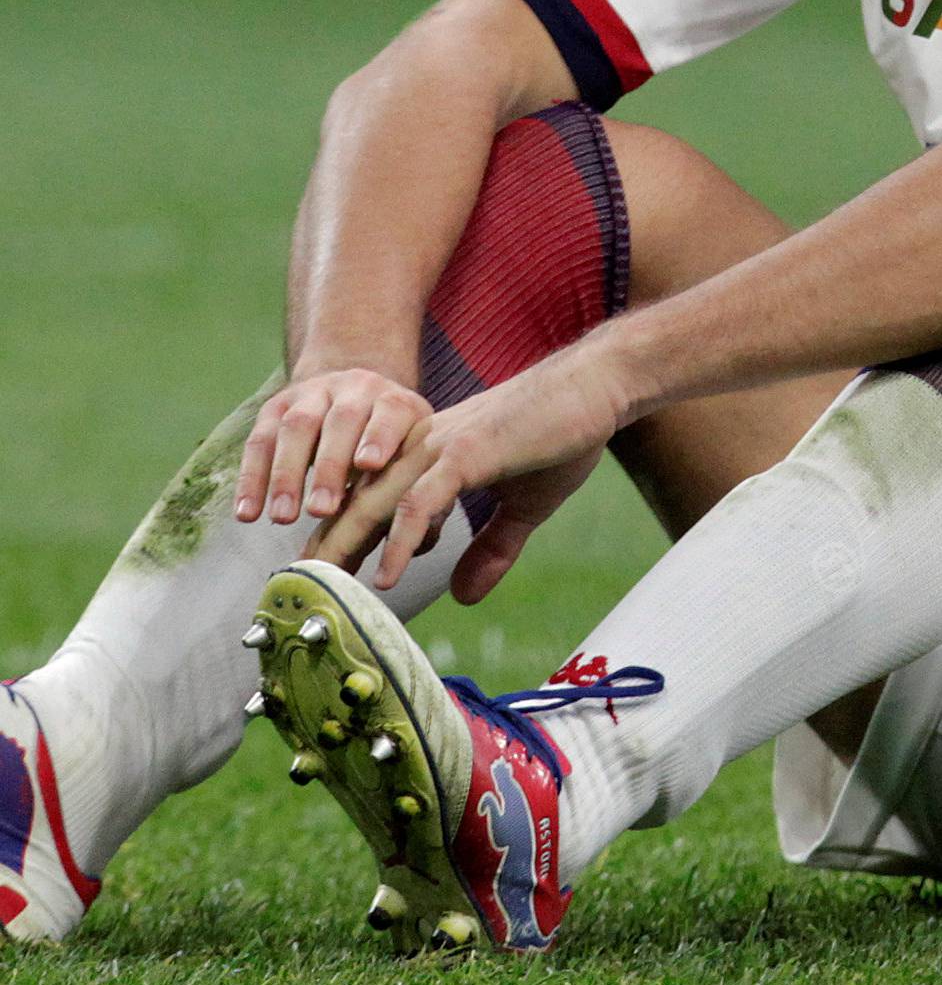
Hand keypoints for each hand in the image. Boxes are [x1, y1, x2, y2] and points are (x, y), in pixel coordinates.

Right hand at [235, 368, 433, 523]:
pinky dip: (251, 478)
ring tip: (282, 517)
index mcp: (395, 400)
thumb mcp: (411, 452)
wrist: (358, 391)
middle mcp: (355, 388)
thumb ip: (414, 487)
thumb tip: (418, 539)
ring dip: (286, 474)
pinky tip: (247, 512)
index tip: (370, 464)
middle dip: (329, 466)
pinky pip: (260, 441)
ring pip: (297, 427)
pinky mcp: (278, 406)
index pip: (390, 412)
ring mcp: (314, 393)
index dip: (379, 436)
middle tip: (321, 509)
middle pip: (341, 422)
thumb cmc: (393, 442)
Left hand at [304, 345, 628, 600]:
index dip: (347, 539)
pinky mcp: (468, 453)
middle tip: (300, 591)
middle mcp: (425, 447)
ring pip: (378, 502)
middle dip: (328, 546)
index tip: (324, 578)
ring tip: (325, 587)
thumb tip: (463, 597)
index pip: (376, 500)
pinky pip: (421, 502)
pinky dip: (400, 540)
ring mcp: (443, 447)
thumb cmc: (565, 435)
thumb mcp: (525, 507)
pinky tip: (388, 574)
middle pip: (360, 502)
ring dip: (348, 545)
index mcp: (434, 454)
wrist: (598, 387)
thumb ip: (491, 548)